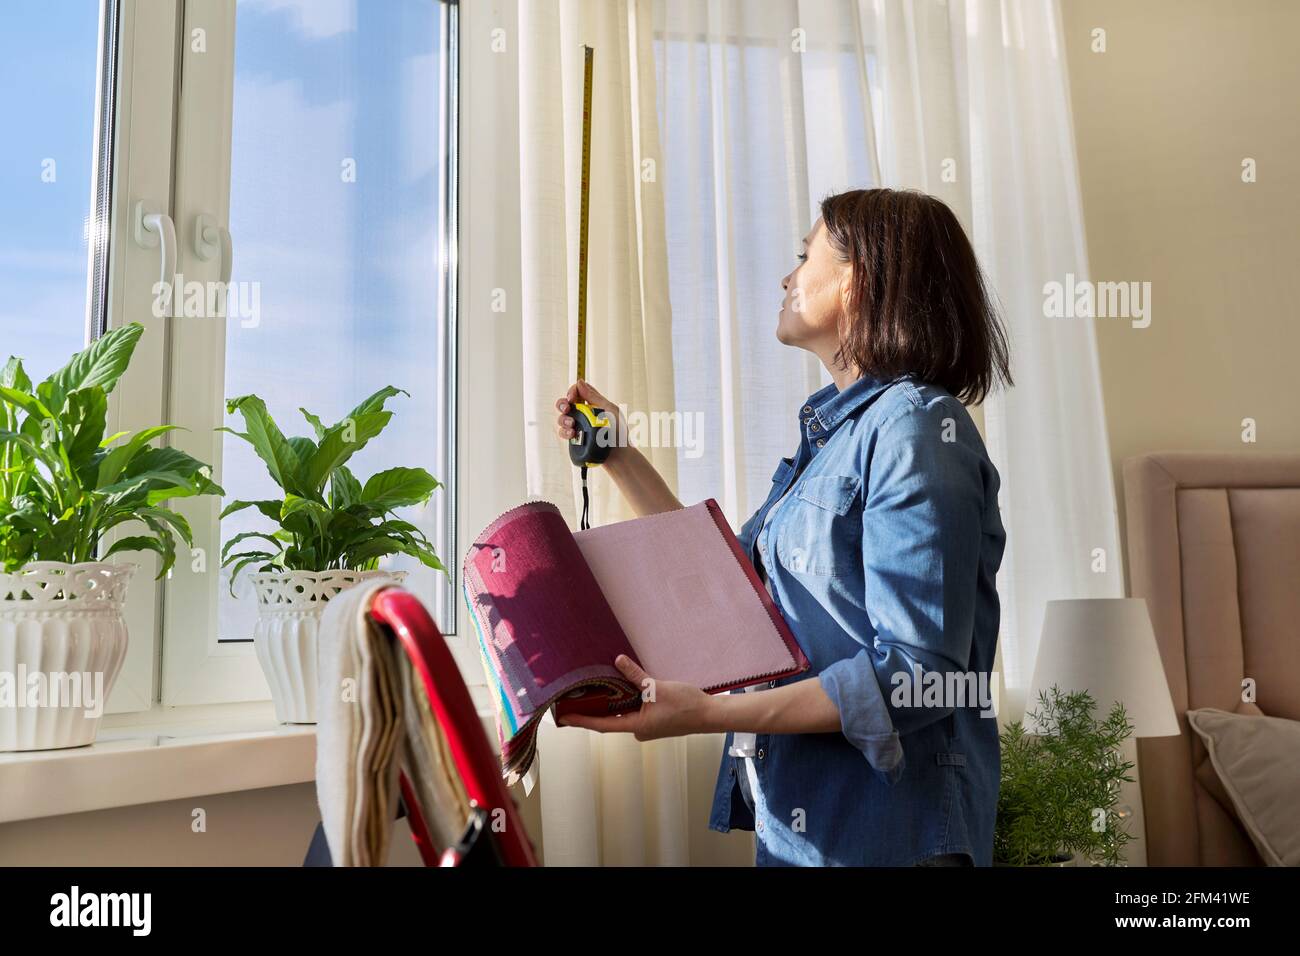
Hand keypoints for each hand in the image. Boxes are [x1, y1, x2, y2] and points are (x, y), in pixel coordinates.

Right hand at [554, 380, 621, 442]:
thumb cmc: (619, 433)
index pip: (578, 391)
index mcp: (594, 404)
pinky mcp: (575, 439)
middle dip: (562, 404)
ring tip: (572, 425)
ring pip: (563, 418)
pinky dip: (564, 432)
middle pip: (566, 403)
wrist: (619, 455)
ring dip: (563, 419)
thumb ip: (594, 397)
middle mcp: (584, 414)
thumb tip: (579, 382)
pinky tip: (571, 434)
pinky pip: (563, 432)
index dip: (572, 391)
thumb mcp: (610, 410)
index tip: (572, 397)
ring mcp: (579, 426)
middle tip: (567, 409)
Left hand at [556, 655, 717, 740]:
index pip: (602, 724)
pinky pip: (634, 711)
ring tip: (593, 690)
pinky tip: (620, 688)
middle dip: (593, 709)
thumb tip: (617, 661)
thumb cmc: (686, 706)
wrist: (710, 715)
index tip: (564, 717)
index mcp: (637, 727)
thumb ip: (636, 675)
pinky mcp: (654, 721)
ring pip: (623, 713)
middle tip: (574, 698)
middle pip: (610, 719)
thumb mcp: (658, 687)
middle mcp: (639, 730)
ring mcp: (647, 727)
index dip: (581, 719)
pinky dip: (625, 701)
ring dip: (610, 703)